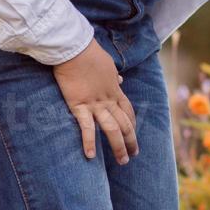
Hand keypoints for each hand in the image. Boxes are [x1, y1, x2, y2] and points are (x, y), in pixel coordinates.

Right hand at [53, 39, 139, 163]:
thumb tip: (120, 80)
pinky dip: (89, 142)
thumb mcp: (108, 64)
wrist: (75, 48)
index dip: (132, 125)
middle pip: (124, 124)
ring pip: (112, 129)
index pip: (128, 111)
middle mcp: (109, 99)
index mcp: (115, 89)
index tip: (134, 135)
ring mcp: (95, 103)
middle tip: (133, 155)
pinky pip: (86, 127)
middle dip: (131, 141)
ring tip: (122, 161)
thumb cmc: (89, 53)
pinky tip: (90, 156)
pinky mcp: (79, 105)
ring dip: (119, 147)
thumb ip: (114, 76)